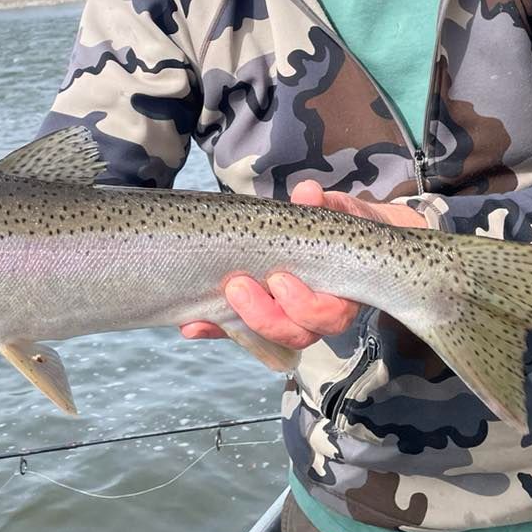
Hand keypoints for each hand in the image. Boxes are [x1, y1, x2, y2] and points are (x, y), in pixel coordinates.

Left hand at [180, 180, 427, 349]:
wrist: (331, 235)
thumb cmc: (335, 225)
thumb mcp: (334, 211)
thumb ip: (322, 205)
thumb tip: (308, 193)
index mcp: (340, 294)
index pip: (328, 315)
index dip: (303, 305)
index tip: (278, 280)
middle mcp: (315, 316)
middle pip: (295, 334)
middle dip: (263, 316)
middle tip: (237, 286)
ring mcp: (285, 317)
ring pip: (267, 337)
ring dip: (235, 322)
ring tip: (208, 305)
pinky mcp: (257, 315)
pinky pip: (237, 330)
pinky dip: (213, 328)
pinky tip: (190, 325)